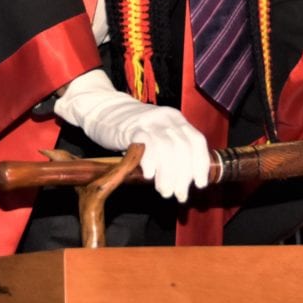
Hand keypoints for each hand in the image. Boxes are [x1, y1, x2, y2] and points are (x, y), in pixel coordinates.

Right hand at [53, 70, 210, 202]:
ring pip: (167, 148)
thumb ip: (170, 148)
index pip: (197, 141)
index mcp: (176, 119)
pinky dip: (150, 162)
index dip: (200, 164)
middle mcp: (166, 118)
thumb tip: (183, 179)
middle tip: (179, 194)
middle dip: (184, 175)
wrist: (102, 107)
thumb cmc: (130, 126)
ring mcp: (149, 121)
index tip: (200, 183)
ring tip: (164, 191)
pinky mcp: (130, 127)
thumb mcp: (156, 132)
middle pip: (183, 148)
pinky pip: (146, 144)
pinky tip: (148, 175)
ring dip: (168, 174)